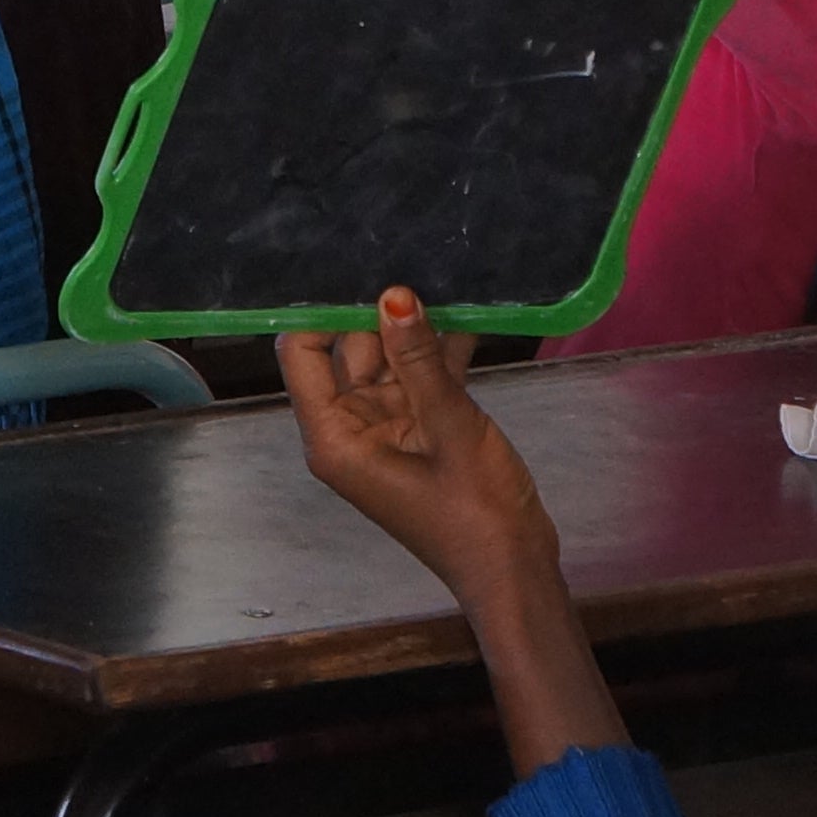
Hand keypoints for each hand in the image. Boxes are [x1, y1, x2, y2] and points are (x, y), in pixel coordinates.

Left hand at [279, 287, 552, 600]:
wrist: (515, 569)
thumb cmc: (475, 511)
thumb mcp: (449, 426)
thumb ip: (420, 359)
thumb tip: (393, 295)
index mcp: (335, 437)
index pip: (301, 354)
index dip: (320, 311)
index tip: (354, 265)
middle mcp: (351, 430)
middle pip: (349, 351)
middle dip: (378, 309)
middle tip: (407, 248)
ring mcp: (387, 428)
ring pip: (390, 359)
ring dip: (415, 327)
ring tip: (441, 268)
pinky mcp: (421, 429)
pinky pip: (420, 378)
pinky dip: (440, 352)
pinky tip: (470, 312)